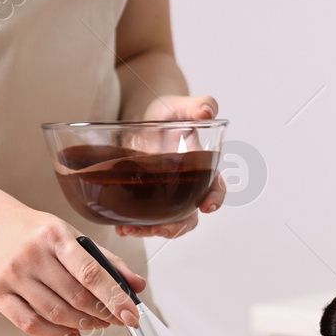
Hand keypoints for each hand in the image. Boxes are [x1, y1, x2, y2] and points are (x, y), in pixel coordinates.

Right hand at [0, 210, 144, 335]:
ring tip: (96, 324)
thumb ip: (108, 262)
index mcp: (54, 235)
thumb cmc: (40, 235)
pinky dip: (55, 335)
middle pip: (74, 297)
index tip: (131, 315)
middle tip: (115, 319)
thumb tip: (137, 287)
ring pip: (55, 313)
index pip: (89, 272)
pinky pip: (30, 324)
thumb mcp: (74, 237)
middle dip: (102, 314)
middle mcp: (31, 254)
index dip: (113, 297)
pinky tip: (73, 334)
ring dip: (83, 324)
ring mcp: (13, 275)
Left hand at [115, 94, 223, 239]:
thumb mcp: (179, 106)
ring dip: (151, 231)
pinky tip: (121, 227)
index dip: (214, 198)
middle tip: (163, 229)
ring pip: (165, 222)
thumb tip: (207, 110)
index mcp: (200, 167)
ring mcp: (164, 195)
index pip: (214, 187)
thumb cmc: (166, 112)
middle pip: (189, 216)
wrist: (141, 117)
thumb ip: (197, 105)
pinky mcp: (144, 198)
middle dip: (178, 227)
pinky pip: (143, 219)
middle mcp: (184, 187)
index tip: (207, 206)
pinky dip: (133, 226)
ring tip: (132, 229)